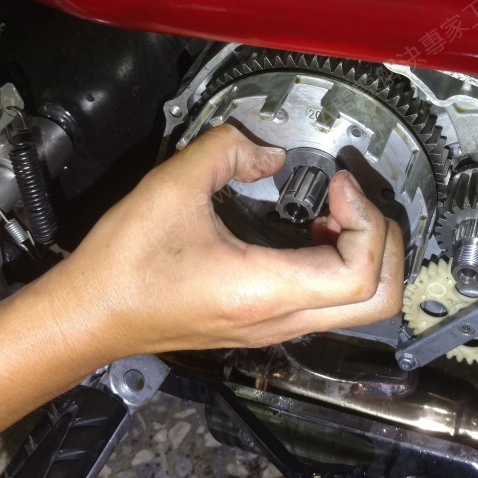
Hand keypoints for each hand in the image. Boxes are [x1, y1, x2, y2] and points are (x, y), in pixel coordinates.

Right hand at [55, 125, 404, 357]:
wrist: (92, 314)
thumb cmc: (124, 265)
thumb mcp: (172, 186)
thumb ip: (226, 150)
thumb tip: (266, 150)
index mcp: (263, 291)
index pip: (360, 274)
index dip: (366, 220)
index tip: (340, 182)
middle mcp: (279, 319)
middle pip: (379, 302)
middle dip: (385, 241)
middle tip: (354, 198)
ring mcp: (276, 327)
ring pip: (360, 306)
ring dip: (365, 252)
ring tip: (334, 209)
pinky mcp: (267, 322)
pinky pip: (330, 302)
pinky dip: (341, 264)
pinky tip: (310, 228)